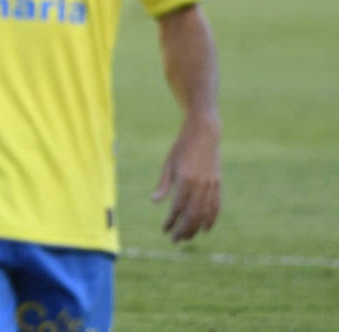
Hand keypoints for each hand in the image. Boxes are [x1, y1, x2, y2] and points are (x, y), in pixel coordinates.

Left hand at [152, 114, 221, 242]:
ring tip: (187, 237)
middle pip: (193, 215)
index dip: (172, 221)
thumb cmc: (181, 148)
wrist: (204, 134)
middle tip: (174, 240)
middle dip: (183, 230)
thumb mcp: (168, 163)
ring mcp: (211, 185)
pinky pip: (216, 206)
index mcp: (185, 180)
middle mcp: (200, 185)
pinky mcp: (218, 184)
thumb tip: (155, 202)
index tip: (165, 230)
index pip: (178, 208)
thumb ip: (163, 184)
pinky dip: (211, 219)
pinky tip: (204, 229)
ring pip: (205, 213)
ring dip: (195, 228)